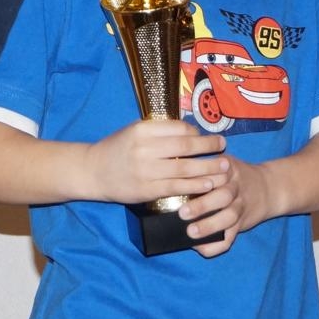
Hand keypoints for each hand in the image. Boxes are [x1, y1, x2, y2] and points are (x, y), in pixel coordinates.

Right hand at [84, 119, 228, 207]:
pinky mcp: (147, 189)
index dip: (196, 132)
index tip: (206, 136)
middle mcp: (145, 148)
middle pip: (186, 146)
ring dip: (208, 168)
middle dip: (209, 146)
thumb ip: (159, 130)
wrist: (93, 171)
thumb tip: (191, 130)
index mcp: (143, 130)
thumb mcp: (134, 131)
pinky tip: (208, 184)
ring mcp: (146, 170)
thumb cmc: (117, 149)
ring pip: (185, 168)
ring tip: (225, 167)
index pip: (178, 128)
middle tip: (223, 146)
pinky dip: (195, 185)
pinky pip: (177, 187)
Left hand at [180, 156, 276, 257]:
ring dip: (209, 226)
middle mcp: (236, 188)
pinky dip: (216, 246)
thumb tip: (171, 175)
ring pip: (229, 217)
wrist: (269, 188)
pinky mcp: (241, 224)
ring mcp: (240, 206)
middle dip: (203, 205)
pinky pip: (231, 238)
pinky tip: (201, 248)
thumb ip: (204, 166)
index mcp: (228, 169)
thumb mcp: (224, 163)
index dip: (199, 180)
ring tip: (191, 233)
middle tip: (182, 213)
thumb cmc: (236, 175)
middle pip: (223, 196)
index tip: (180, 185)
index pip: (215, 172)